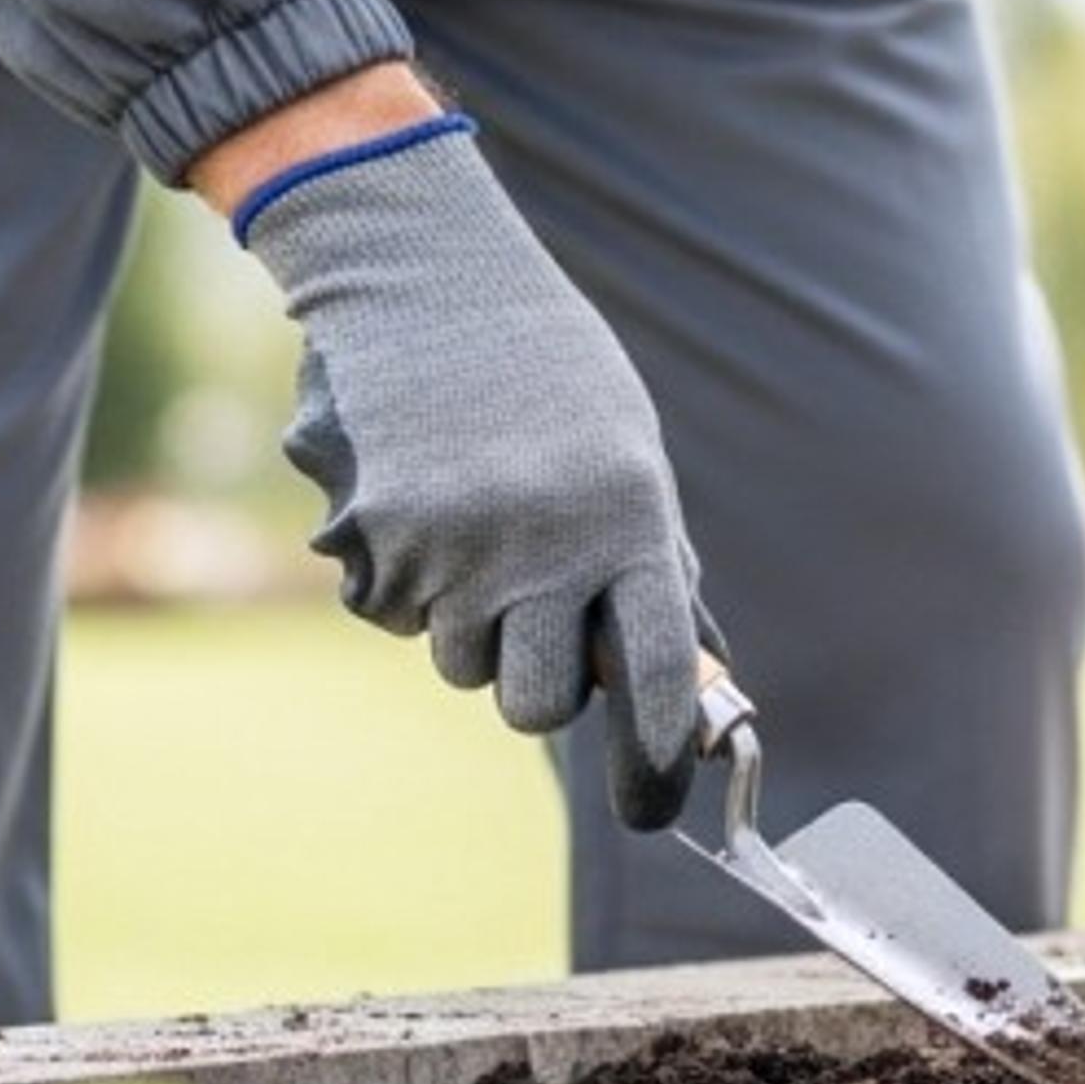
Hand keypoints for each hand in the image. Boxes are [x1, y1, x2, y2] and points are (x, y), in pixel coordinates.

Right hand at [233, 112, 710, 829]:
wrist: (427, 277)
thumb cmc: (547, 372)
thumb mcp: (629, 455)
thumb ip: (657, 567)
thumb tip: (703, 682)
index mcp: (630, 520)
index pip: (658, 675)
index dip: (659, 756)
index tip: (656, 806)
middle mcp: (547, 544)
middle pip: (536, 707)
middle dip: (533, 693)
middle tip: (531, 635)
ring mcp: (457, 546)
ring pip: (461, 666)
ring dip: (467, 625)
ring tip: (475, 524)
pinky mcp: (381, 538)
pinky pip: (396, 615)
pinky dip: (406, 581)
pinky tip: (419, 500)